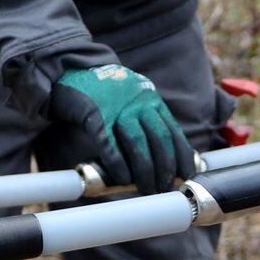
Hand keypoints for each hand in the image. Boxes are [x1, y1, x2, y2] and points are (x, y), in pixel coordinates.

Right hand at [50, 64, 195, 193]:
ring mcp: (117, 108)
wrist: (72, 70)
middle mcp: (138, 103)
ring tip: (148, 189)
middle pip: (159, 139)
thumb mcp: (133, 99)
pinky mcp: (96, 115)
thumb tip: (161, 155)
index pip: (173, 131)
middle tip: (165, 187)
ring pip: (138, 143)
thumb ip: (147, 120)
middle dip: (165, 168)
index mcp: (151, 99)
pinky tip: (123, 178)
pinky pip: (110, 144)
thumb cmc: (105, 93)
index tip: (186, 175)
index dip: (182, 156)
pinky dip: (118, 163)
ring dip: (145, 170)